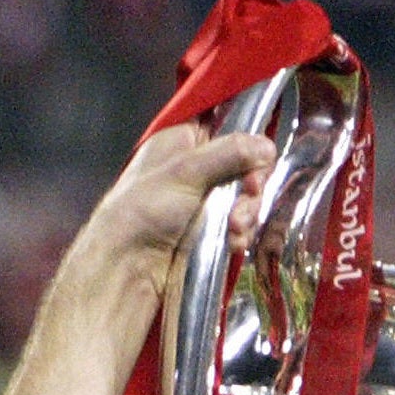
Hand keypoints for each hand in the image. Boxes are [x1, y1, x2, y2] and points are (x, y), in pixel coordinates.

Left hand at [81, 121, 276, 306]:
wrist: (128, 268)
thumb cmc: (144, 211)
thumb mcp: (186, 171)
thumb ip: (230, 153)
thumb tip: (266, 146)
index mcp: (182, 142)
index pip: (226, 126)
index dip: (246, 140)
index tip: (259, 156)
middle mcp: (195, 169)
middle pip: (244, 165)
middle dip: (251, 184)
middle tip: (250, 193)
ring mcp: (204, 203)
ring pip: (246, 198)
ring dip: (247, 213)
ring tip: (234, 229)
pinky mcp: (210, 232)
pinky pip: (239, 226)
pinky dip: (240, 234)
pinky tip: (232, 244)